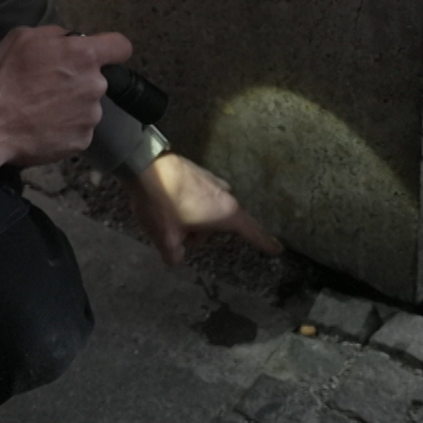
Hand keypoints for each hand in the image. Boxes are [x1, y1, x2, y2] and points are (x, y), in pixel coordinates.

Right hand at [0, 26, 132, 171]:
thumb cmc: (1, 79)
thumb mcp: (21, 38)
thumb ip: (54, 35)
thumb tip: (68, 40)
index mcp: (84, 55)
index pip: (121, 46)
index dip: (111, 49)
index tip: (101, 55)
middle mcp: (95, 85)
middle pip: (96, 79)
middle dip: (77, 80)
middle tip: (47, 87)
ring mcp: (90, 117)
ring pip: (86, 106)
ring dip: (70, 106)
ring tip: (39, 110)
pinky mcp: (82, 142)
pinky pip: (77, 129)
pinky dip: (64, 128)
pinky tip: (41, 127)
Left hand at [128, 153, 283, 266]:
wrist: (144, 165)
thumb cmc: (161, 204)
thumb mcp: (166, 239)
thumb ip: (175, 255)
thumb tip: (176, 258)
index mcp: (225, 213)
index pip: (251, 232)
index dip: (264, 243)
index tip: (278, 249)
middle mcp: (225, 195)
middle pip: (222, 224)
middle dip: (202, 234)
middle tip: (178, 234)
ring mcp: (213, 180)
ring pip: (209, 210)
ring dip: (194, 219)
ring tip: (169, 218)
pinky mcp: (200, 172)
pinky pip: (201, 196)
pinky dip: (189, 204)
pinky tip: (168, 203)